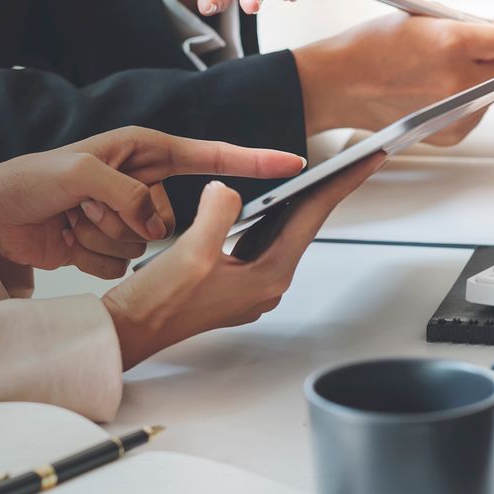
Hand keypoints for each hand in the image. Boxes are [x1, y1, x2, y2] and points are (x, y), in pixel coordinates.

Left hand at [0, 128, 303, 278]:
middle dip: (131, 220)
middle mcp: (141, 183)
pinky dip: (95, 257)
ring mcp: (129, 217)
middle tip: (87, 209)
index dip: (252, 161)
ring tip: (72, 222)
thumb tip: (156, 225)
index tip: (291, 162)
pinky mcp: (114, 244)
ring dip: (106, 238)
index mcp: (143, 152)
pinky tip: (69, 240)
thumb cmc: (29, 180)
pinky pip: (128, 260)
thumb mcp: (82, 174)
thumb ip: (131, 196)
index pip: (211, 156)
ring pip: (151, 242)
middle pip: (175, 213)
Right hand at [100, 153, 384, 367]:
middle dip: (325, 190)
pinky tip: (264, 203)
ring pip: (280, 233)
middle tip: (351, 160)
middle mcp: (266, 283)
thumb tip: (229, 190)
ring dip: (295, 203)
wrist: (127, 332)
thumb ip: (218, 212)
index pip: (312, 218)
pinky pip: (258, 241)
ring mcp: (250, 285)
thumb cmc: (156, 305)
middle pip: (303, 224)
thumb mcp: (191, 252)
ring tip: (318, 173)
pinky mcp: (233, 282)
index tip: (366, 161)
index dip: (340, 184)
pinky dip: (265, 218)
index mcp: (268, 276)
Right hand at [292, 12, 493, 141]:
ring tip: (464, 59)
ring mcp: (456, 112)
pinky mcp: (452, 132)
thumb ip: (480, 23)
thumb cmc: (374, 45)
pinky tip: (450, 83)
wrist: (337, 84)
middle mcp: (458, 82)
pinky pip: (481, 109)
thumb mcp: (428, 18)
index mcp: (452, 44)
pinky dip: (477, 93)